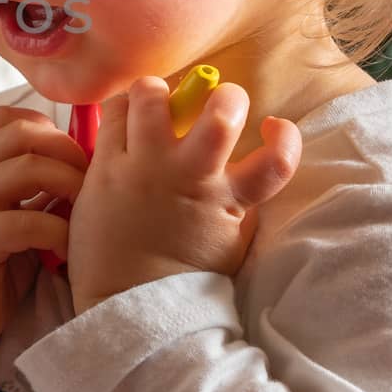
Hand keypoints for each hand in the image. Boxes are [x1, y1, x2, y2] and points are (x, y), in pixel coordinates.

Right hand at [0, 106, 87, 365]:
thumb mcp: (4, 213)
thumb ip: (31, 188)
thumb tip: (85, 168)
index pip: (9, 118)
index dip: (49, 129)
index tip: (72, 159)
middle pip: (24, 133)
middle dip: (67, 151)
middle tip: (90, 182)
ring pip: (28, 168)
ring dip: (69, 185)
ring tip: (85, 212)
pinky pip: (27, 221)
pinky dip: (57, 231)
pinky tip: (65, 249)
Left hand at [66, 76, 300, 314]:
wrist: (122, 300)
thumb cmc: (178, 276)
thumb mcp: (227, 245)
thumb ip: (239, 207)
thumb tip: (247, 171)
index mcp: (226, 202)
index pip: (278, 161)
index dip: (286, 136)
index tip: (272, 125)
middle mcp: (188, 177)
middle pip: (221, 115)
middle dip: (226, 95)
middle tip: (215, 101)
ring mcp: (144, 168)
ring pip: (154, 97)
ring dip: (159, 91)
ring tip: (157, 101)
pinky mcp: (105, 166)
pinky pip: (114, 113)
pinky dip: (123, 107)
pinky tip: (126, 118)